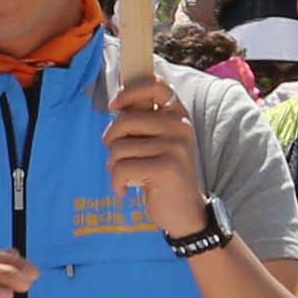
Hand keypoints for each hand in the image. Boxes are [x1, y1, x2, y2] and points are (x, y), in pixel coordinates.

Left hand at [102, 75, 206, 233]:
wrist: (186, 212)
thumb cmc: (165, 175)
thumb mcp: (160, 142)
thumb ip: (144, 122)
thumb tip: (116, 104)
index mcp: (178, 114)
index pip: (154, 85)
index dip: (129, 92)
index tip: (115, 106)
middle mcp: (180, 126)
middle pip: (125, 120)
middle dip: (111, 140)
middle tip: (117, 157)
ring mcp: (175, 146)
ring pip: (119, 147)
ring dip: (114, 166)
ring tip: (126, 177)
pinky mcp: (166, 168)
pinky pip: (122, 168)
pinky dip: (116, 182)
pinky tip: (125, 190)